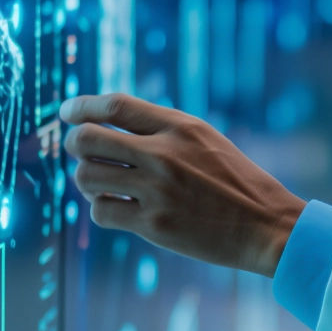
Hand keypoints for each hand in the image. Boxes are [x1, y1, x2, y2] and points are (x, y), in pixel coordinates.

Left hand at [61, 93, 306, 277]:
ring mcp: (157, 190)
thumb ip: (162, 129)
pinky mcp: (154, 224)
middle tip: (79, 152)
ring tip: (100, 183)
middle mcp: (164, 154)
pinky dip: (101, 209)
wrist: (265, 223)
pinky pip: (101, 212)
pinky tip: (115, 208)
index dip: (82, 106)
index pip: (115, 105)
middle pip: (88, 139)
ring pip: (87, 176)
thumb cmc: (234, 180)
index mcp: (179, 126)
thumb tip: (107, 124)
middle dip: (74, 144)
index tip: (66, 112)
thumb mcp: (204, 139)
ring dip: (86, 180)